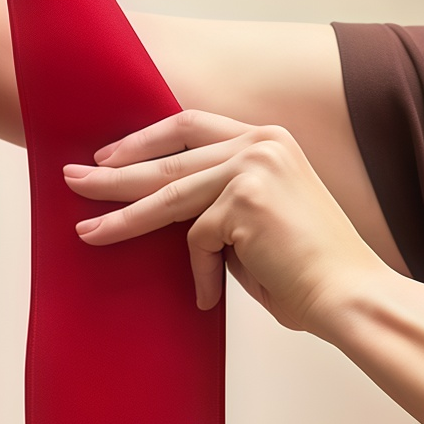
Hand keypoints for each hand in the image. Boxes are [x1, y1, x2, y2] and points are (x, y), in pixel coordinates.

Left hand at [67, 110, 383, 331]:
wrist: (349, 295)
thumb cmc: (308, 273)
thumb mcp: (258, 225)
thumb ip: (219, 207)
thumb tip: (164, 212)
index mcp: (269, 141)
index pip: (190, 126)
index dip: (144, 141)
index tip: (109, 158)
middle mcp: (261, 143)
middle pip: (170, 156)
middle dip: (116, 172)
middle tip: (75, 181)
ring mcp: (253, 167)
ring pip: (170, 195)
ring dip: (124, 216)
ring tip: (88, 232)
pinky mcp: (245, 200)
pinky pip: (198, 241)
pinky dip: (201, 274)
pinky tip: (209, 297)